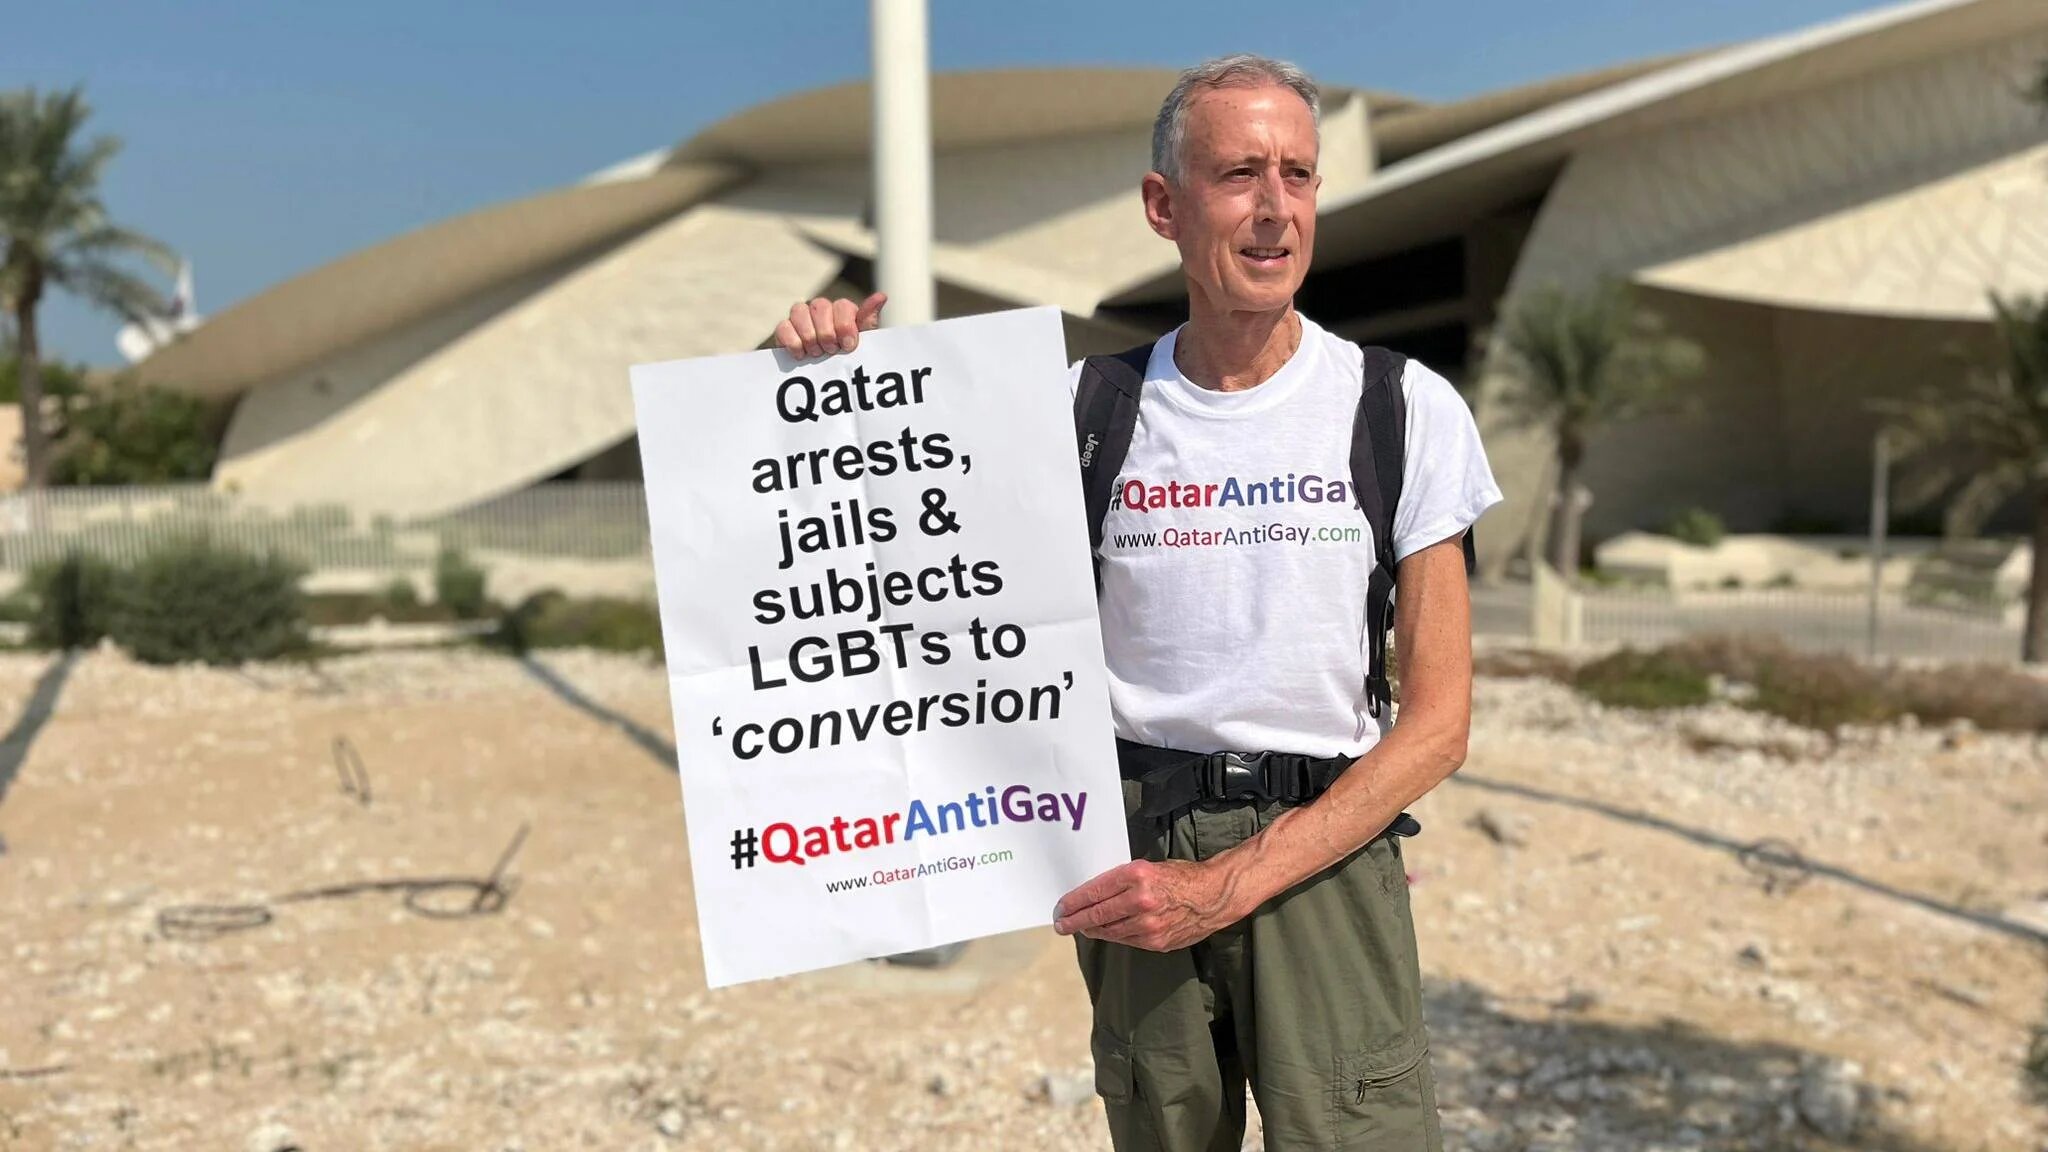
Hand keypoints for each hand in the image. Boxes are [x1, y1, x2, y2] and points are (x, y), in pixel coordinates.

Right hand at [773, 292, 886, 358]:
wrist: (827, 377)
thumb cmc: (847, 357)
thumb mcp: (862, 342)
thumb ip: (869, 320)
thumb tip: (881, 296)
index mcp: (843, 311)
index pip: (842, 306)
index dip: (844, 326)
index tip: (848, 346)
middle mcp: (821, 309)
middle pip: (819, 306)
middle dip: (826, 332)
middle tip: (830, 350)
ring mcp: (801, 317)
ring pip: (798, 310)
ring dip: (809, 336)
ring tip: (816, 354)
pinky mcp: (784, 330)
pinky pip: (783, 326)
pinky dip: (793, 341)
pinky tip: (801, 355)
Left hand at [1052, 858, 1249, 951]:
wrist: (1213, 896)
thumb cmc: (1180, 877)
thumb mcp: (1147, 868)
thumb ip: (1121, 881)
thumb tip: (1092, 895)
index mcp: (1136, 875)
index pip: (1094, 892)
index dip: (1073, 902)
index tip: (1060, 907)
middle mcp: (1140, 901)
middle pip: (1096, 916)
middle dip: (1074, 921)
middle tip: (1061, 923)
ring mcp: (1148, 925)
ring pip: (1108, 932)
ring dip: (1091, 930)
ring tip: (1079, 928)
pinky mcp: (1156, 942)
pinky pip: (1126, 940)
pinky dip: (1113, 936)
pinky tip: (1105, 932)